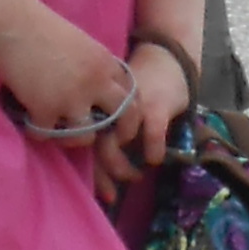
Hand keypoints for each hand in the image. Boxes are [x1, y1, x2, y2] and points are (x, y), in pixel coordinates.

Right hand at [0, 0, 133, 140]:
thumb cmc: (46, 28)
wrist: (17, 22)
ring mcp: (71, 99)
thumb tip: (98, 94)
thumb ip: (96, 69)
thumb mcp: (84, 46)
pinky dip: (38, 131)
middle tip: (107, 140)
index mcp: (106, 64)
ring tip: (61, 131)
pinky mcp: (45, 109)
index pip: (130, 95)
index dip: (126, 110)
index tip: (117, 119)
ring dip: (74, 138)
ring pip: (85, 136)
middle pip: (123, 116)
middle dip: (120, 132)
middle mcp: (95, 83)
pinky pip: (47, 135)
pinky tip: (32, 122)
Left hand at [96, 37, 191, 200]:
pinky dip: (152, 151)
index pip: (82, 142)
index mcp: (94, 106)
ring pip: (115, 145)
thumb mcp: (114, 104)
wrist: (166, 55)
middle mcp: (107, 107)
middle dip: (103, 177)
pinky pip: (150, 135)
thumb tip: (90, 165)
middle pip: (94, 147)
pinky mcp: (154, 105)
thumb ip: (101, 127)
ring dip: (124, 169)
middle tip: (113, 194)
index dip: (89, 172)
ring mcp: (129, 107)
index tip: (100, 193)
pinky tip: (154, 159)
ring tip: (136, 176)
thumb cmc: (139, 86)